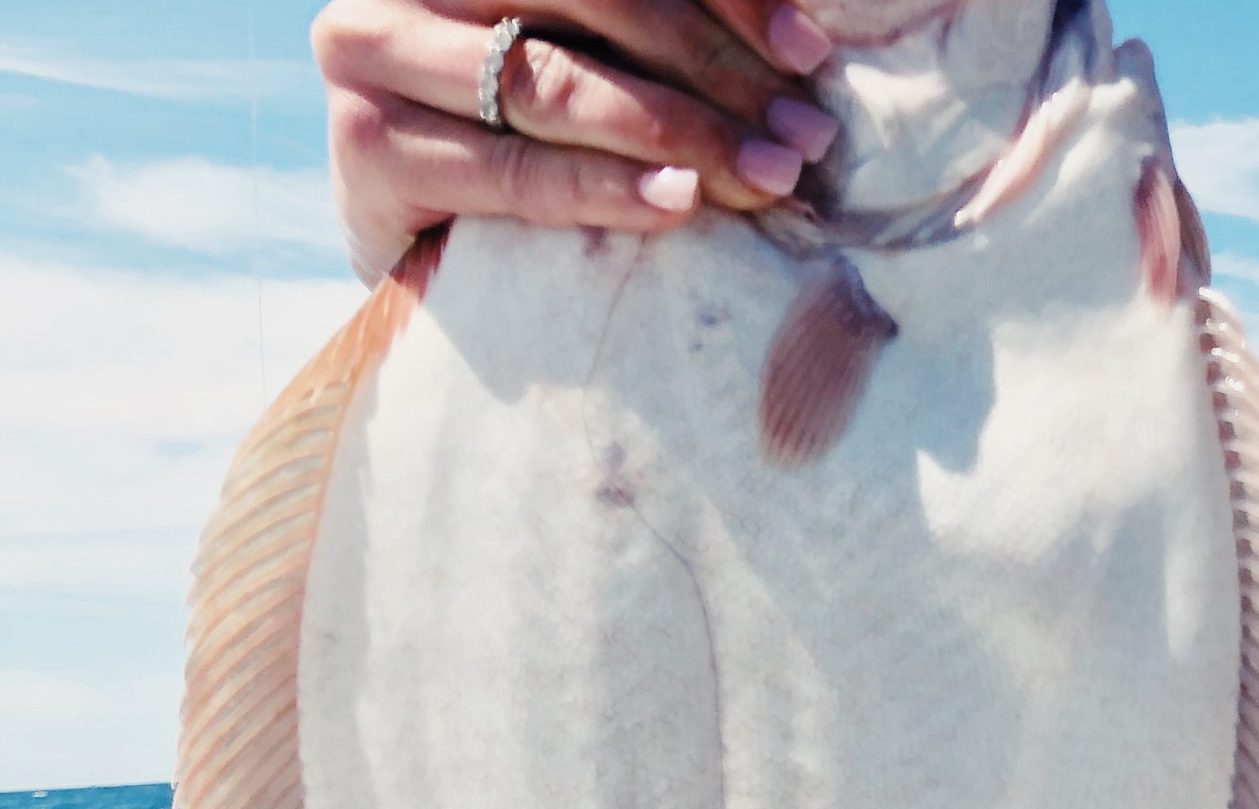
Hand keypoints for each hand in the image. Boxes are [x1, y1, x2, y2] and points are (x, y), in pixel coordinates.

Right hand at [312, 0, 845, 279]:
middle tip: (804, 135)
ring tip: (766, 175)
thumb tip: (802, 38)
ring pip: (552, 83)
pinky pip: (512, 172)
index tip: (812, 51)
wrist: (424, 255)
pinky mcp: (366, 150)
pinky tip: (679, 200)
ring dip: (676, 132)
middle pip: (589, 0)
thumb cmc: (533, 147)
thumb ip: (653, 37)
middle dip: (714, 70)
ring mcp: (373, 53)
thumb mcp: (596, 66)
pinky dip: (603, 186)